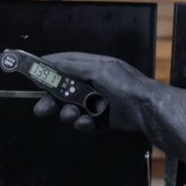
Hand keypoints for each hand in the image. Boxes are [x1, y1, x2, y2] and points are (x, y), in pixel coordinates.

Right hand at [32, 52, 156, 132]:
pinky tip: (87, 124)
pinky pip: (87, 122)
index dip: (50, 68)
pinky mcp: (105, 120)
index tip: (34, 74)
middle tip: (41, 109)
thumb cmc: (125, 86)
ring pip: (74, 108)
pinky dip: (84, 124)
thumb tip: (52, 61)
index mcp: (94, 66)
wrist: (150, 112)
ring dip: (69, 113)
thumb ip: (74, 66)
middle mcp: (95, 82)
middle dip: (53, 99)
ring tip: (70, 116)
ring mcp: (100, 102)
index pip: (67, 63)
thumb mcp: (99, 69)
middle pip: (66, 90)